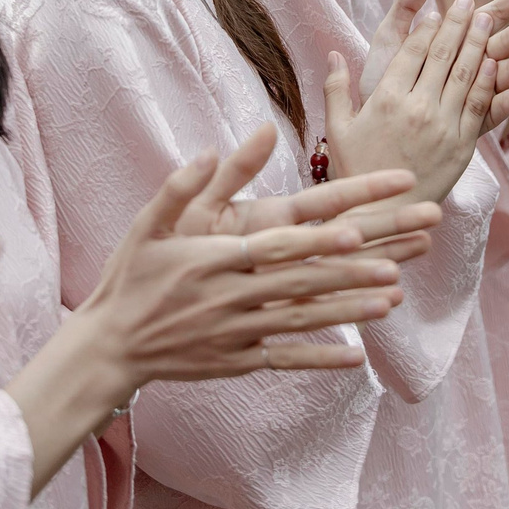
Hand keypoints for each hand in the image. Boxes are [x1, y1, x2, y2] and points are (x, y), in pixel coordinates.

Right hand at [2, 137, 412, 489]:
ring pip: (302, 319)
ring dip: (349, 310)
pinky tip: (358, 358)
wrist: (109, 345)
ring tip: (392, 298)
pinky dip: (320, 359)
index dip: (317, 240)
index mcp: (212, 258)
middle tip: (400, 260)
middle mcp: (228, 296)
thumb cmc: (130, 278)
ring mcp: (235, 332)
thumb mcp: (147, 224)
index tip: (356, 230)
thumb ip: (183, 185)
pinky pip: (285, 359)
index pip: (276, 245)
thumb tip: (214, 147)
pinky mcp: (236, 360)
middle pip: (302, 281)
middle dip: (354, 269)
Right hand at [328, 0, 508, 202]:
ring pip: (466, 75)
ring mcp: (443, 126)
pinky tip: (496, 61)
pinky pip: (479, 106)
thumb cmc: (356, 170)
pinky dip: (490, 80)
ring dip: (479, 43)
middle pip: (443, 55)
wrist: (383, 215)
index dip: (426, 28)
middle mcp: (417, 108)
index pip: (412, 52)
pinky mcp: (463, 146)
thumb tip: (333, 53)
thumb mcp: (338, 128)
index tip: (436, 10)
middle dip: (458, 24)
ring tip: (488, 18)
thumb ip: (336, 88)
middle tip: (468, 1)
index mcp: (386, 100)